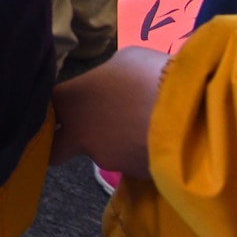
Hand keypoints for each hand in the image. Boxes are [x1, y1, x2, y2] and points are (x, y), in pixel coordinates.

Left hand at [51, 46, 168, 175]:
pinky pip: (130, 163)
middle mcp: (77, 132)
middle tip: (84, 134)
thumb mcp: (125, 61)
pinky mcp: (130, 175)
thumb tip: (112, 82)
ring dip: (115, 144)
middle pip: (56, 147)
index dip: (57, 110)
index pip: (48, 108)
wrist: (187, 114)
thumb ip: (108, 75)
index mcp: (68, 99)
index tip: (67, 109)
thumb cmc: (149, 75)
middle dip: (63, 145)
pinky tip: (157, 140)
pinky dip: (138, 154)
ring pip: (101, 153)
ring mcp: (103, 157)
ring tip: (143, 126)